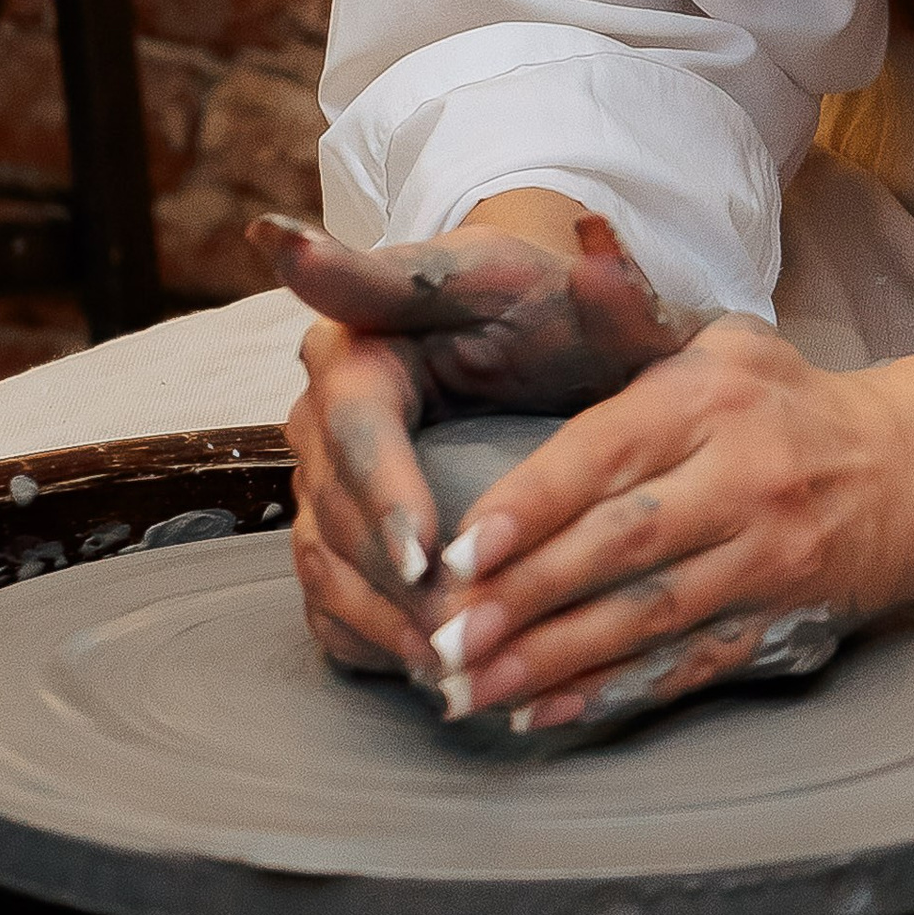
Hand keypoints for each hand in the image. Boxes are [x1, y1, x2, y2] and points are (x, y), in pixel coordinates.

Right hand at [255, 207, 698, 683]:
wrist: (538, 331)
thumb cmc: (555, 306)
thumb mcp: (564, 282)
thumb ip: (578, 275)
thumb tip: (591, 241)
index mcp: (363, 335)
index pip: (357, 420)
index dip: (386, 493)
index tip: (428, 554)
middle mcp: (323, 407)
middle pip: (334, 506)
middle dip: (392, 579)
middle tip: (454, 641)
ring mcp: (322, 471)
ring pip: (324, 559)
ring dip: (380, 620)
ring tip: (446, 672)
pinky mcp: (334, 523)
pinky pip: (329, 592)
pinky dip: (368, 637)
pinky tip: (423, 673)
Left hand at [418, 320, 913, 740]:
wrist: (911, 472)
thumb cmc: (784, 404)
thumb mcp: (720, 342)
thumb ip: (634, 316)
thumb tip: (579, 252)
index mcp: (712, 400)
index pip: (608, 454)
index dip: (532, 505)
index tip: (461, 552)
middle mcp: (742, 480)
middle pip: (620, 546)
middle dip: (526, 598)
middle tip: (445, 639)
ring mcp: (764, 559)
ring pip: (646, 616)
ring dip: (554, 659)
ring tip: (474, 690)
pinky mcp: (776, 621)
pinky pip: (685, 665)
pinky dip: (613, 692)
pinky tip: (548, 711)